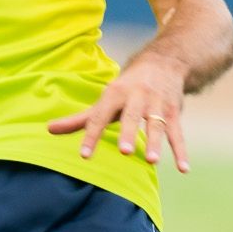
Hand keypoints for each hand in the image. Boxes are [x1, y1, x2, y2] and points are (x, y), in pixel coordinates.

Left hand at [47, 58, 190, 172]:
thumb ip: (80, 119)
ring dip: (156, 143)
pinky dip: (181, 151)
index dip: (91, 135)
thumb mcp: (105, 99)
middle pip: (132, 116)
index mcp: (115, 94)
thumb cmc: (128, 87)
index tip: (84, 155)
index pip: (100, 116)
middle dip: (129, 133)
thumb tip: (48, 129)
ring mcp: (157, 104)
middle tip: (125, 151)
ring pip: (157, 124)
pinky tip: (183, 169)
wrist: (165, 62)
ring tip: (152, 161)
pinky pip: (178, 133)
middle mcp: (136, 97)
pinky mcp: (174, 111)